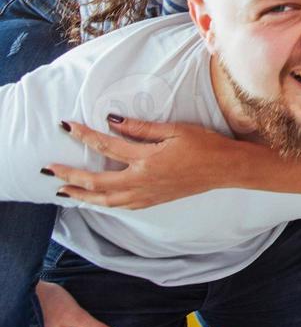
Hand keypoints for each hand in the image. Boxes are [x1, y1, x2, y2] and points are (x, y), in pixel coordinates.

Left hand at [52, 118, 239, 207]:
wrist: (225, 168)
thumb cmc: (204, 145)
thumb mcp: (174, 130)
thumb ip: (141, 128)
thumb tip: (112, 121)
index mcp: (146, 160)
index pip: (106, 146)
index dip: (84, 135)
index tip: (66, 127)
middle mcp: (141, 181)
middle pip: (96, 181)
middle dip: (70, 175)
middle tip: (49, 169)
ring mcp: (146, 194)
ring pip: (105, 199)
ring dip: (82, 194)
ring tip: (64, 190)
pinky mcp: (153, 201)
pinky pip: (120, 205)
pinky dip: (103, 203)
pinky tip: (96, 199)